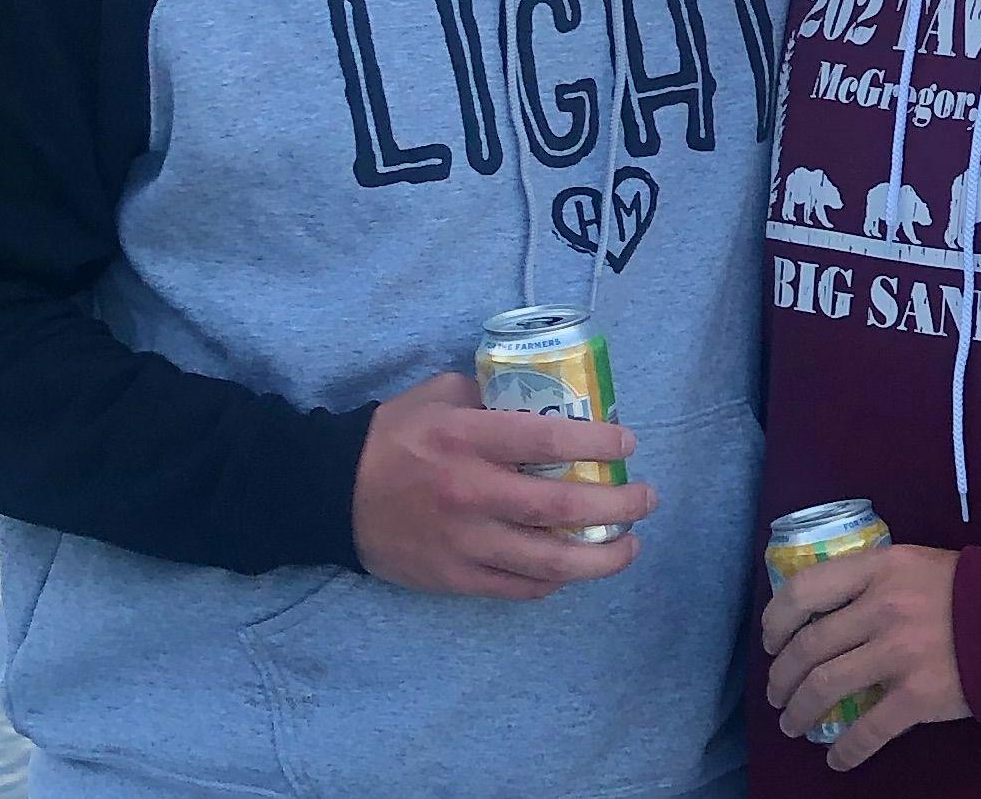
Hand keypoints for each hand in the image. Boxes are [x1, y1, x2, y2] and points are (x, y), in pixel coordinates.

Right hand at [352, 372, 656, 598]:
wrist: (333, 492)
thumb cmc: (395, 434)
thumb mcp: (442, 393)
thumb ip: (493, 395)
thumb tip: (548, 397)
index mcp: (469, 439)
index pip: (548, 439)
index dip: (598, 442)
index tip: (629, 444)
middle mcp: (471, 492)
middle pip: (560, 506)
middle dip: (616, 505)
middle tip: (646, 499)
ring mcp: (464, 542)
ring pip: (547, 562)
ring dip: (599, 558)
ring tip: (629, 546)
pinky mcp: (454, 578)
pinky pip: (517, 588)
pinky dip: (554, 581)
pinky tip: (574, 568)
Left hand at [762, 543, 969, 770]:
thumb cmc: (958, 587)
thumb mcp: (907, 562)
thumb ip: (867, 580)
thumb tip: (822, 608)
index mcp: (875, 570)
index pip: (804, 590)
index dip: (776, 619)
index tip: (770, 641)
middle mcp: (879, 608)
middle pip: (809, 646)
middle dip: (781, 676)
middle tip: (776, 694)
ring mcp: (897, 654)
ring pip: (826, 687)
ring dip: (800, 711)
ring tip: (792, 724)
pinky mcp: (917, 696)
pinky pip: (869, 730)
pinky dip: (846, 750)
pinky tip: (835, 760)